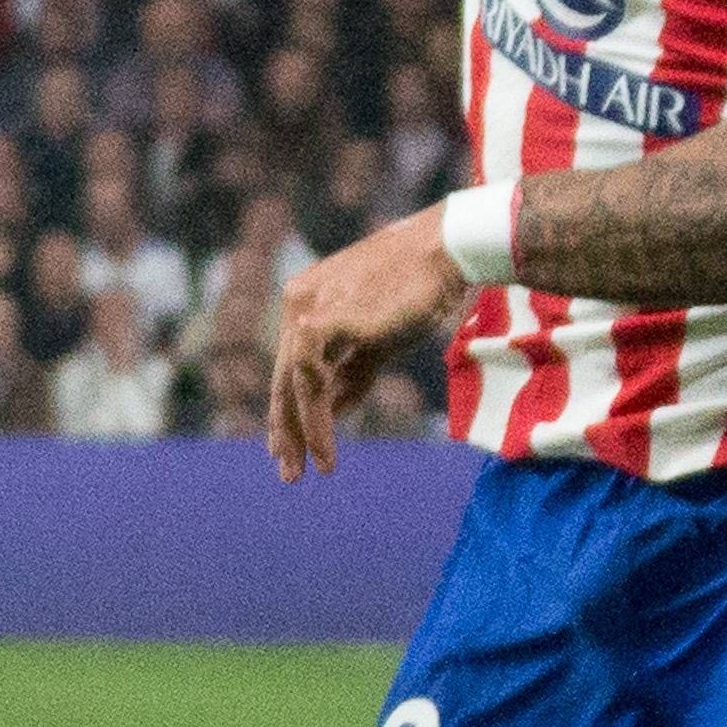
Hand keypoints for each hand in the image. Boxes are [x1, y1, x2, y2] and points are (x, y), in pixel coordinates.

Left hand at [267, 211, 467, 481]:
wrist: (442, 253)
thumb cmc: (417, 289)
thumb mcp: (377, 339)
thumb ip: (353, 372)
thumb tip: (335, 411)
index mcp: (305, 305)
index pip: (289, 369)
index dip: (287, 412)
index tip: (286, 449)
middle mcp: (299, 307)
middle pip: (284, 381)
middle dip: (286, 431)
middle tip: (289, 473)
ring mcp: (311, 311)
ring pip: (296, 385)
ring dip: (304, 432)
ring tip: (318, 465)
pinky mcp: (330, 319)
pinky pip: (311, 379)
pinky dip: (316, 417)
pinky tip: (324, 443)